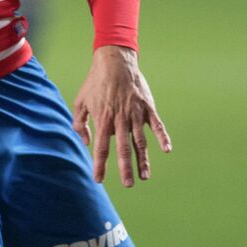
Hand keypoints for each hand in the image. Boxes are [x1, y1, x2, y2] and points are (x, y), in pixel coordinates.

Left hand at [72, 45, 171, 187]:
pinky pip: (157, 125)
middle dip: (125, 168)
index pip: (101, 148)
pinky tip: (166, 150)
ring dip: (143, 159)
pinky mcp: (148, 107)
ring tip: (144, 176)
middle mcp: (120, 119)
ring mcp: (136, 113)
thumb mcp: (80, 101)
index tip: (99, 180)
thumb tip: (86, 143)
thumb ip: (80, 124)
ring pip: (140, 141)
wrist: (115, 61)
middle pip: (123, 148)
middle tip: (128, 184)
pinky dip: (162, 137)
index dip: (100, 165)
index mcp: (103, 119)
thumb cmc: (95, 82)